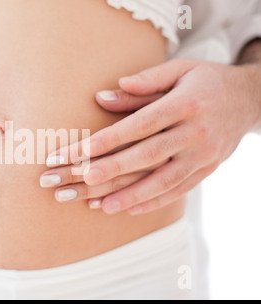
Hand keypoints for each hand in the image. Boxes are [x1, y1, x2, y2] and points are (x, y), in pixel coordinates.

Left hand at [43, 59, 260, 214]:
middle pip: (149, 155)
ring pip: (164, 180)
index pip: (142, 124)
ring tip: (102, 206)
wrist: (251, 99)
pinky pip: (179, 190)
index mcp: (186, 104)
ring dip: (132, 195)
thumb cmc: (207, 81)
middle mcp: (196, 132)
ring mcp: (204, 155)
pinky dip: (155, 202)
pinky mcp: (207, 169)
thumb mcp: (179, 69)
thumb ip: (143, 82)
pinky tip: (129, 209)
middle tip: (83, 179)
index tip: (83, 150)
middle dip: (114, 169)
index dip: (111, 138)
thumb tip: (101, 97)